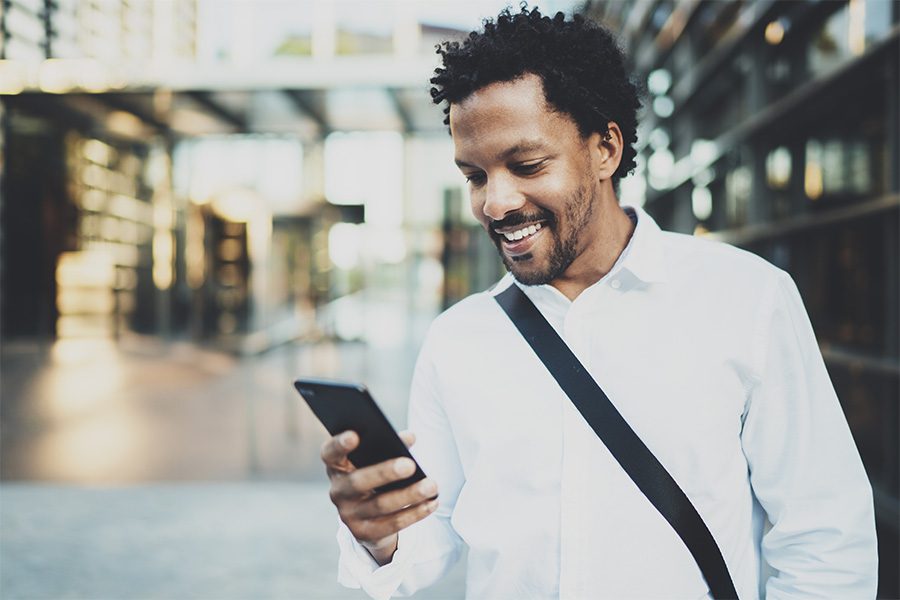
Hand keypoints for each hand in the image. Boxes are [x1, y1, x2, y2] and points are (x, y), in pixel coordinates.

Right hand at [321, 430, 438, 564]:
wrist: (368, 516)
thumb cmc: (374, 474)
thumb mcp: (376, 459)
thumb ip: (390, 444)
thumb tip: (409, 437)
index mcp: (337, 465)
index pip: (330, 453)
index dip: (339, 444)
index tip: (354, 435)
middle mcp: (338, 491)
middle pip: (358, 482)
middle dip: (385, 473)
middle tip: (410, 465)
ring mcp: (348, 515)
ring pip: (380, 505)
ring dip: (409, 495)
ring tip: (432, 485)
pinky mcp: (364, 534)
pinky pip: (392, 524)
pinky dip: (415, 513)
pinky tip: (432, 503)